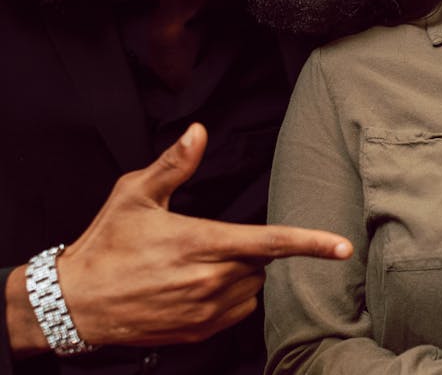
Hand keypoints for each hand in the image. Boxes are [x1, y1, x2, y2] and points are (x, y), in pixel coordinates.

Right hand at [9, 123, 352, 354]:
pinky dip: (230, 298)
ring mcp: (205, 311)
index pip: (269, 243)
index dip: (311, 243)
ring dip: (241, 274)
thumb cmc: (106, 244)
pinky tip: (196, 287)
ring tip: (197, 266)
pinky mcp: (199, 332)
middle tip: (210, 242)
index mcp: (200, 243)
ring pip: (252, 288)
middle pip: (262, 263)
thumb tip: (199, 131)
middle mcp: (208, 280)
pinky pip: (238, 311)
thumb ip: (174, 164)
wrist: (75, 304)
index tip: (343, 246)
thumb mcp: (134, 195)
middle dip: (249, 249)